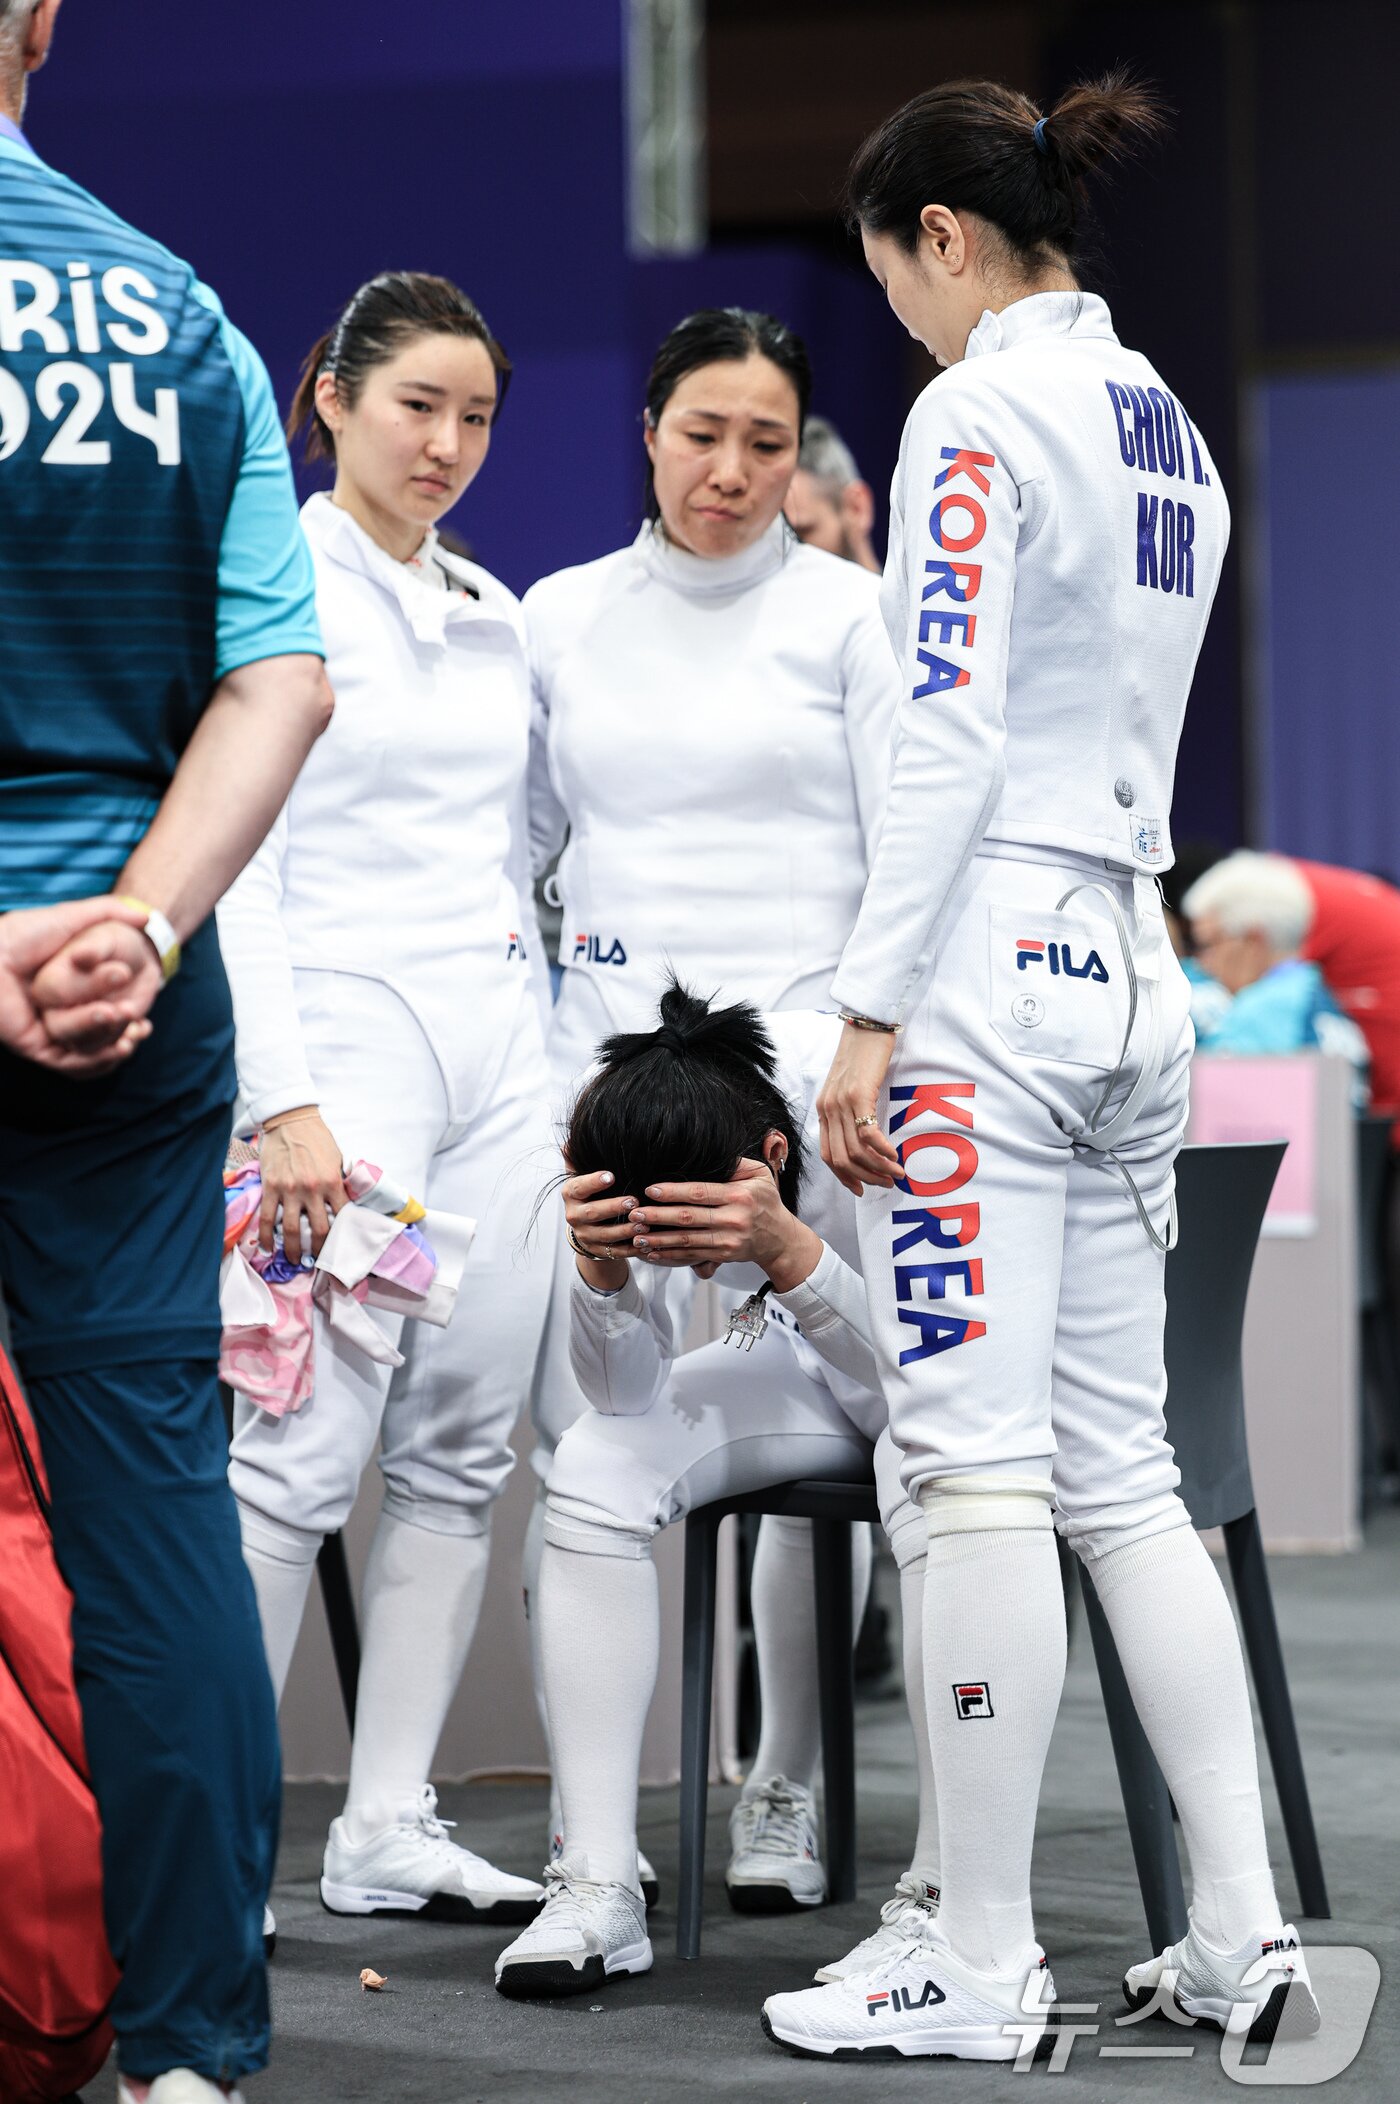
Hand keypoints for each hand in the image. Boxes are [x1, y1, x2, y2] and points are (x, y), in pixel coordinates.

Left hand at [0, 896, 153, 1075]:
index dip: (130, 1016)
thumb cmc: (25, 934)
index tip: (145, 1013)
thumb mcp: (72, 918)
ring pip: (91, 1048)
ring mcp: (47, 1032)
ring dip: (115, 1043)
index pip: (106, 1010)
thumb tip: (147, 918)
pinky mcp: (36, 1047)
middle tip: (140, 1021)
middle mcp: (59, 1013)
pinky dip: (98, 1060)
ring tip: (129, 1024)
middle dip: (126, 1031)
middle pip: (102, 1033)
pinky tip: (119, 1046)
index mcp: (68, 990)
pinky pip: (72, 1064)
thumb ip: (108, 911)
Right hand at [258, 1109, 346, 1265]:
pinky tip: (268, 1248)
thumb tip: (346, 1205)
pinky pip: (267, 1218)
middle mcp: (312, 1189)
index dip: (343, 1235)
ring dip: (293, 1249)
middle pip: (318, 1229)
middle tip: (320, 1260)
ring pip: (291, 1229)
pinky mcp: (271, 1187)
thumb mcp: (337, 1159)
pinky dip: (267, 1236)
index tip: (343, 1246)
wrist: (291, 1121)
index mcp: (332, 1182)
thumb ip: (340, 1183)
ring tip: (295, 1260)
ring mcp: (290, 1190)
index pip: (342, 1216)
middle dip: (319, 1249)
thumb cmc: (317, 1139)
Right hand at [562, 1167, 638, 1292]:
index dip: (593, 1182)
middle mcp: (575, 1216)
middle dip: (614, 1207)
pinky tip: (646, 1242)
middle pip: (593, 1213)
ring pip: (606, 1235)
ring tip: (644, 1224)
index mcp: (571, 1194)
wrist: (586, 1227)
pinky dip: (631, 1248)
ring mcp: (586, 1236)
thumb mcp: (580, 1176)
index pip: (578, 1187)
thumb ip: (576, 1160)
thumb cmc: (589, 1194)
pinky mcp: (599, 1250)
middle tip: (634, 1201)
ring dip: (626, 1230)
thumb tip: (568, 1143)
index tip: (611, 1176)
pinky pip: (616, 1251)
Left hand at [628, 1158, 822, 1289]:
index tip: (650, 1190)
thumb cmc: (766, 1201)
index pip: (700, 1192)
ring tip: (636, 1235)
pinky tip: (652, 1252)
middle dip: (658, 1216)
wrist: (780, 1238)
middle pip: (689, 1217)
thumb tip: (709, 1151)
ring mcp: (728, 1240)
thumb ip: (735, 1164)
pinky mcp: (723, 1255)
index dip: (673, 1192)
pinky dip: (670, 1255)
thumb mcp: (760, 1175)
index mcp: (739, 1195)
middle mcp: (734, 1218)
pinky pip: (692, 1255)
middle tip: (635, 1213)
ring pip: (687, 1240)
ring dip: (659, 1239)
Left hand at [817, 1023, 901, 1194]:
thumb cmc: (863, 1054)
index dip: (845, 1177)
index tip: (862, 1189)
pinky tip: (895, 1155)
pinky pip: (867, 1133)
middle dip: (865, 1178)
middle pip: (841, 1159)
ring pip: (855, 1151)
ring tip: (897, 1173)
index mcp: (823, 1109)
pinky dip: (882, 1150)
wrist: (867, 1023)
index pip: (827, 1155)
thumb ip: (850, 1109)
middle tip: (887, 1184)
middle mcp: (828, 1108)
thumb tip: (865, 1135)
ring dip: (878, 1168)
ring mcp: (841, 1102)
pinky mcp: (858, 1094)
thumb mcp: (849, 1085)